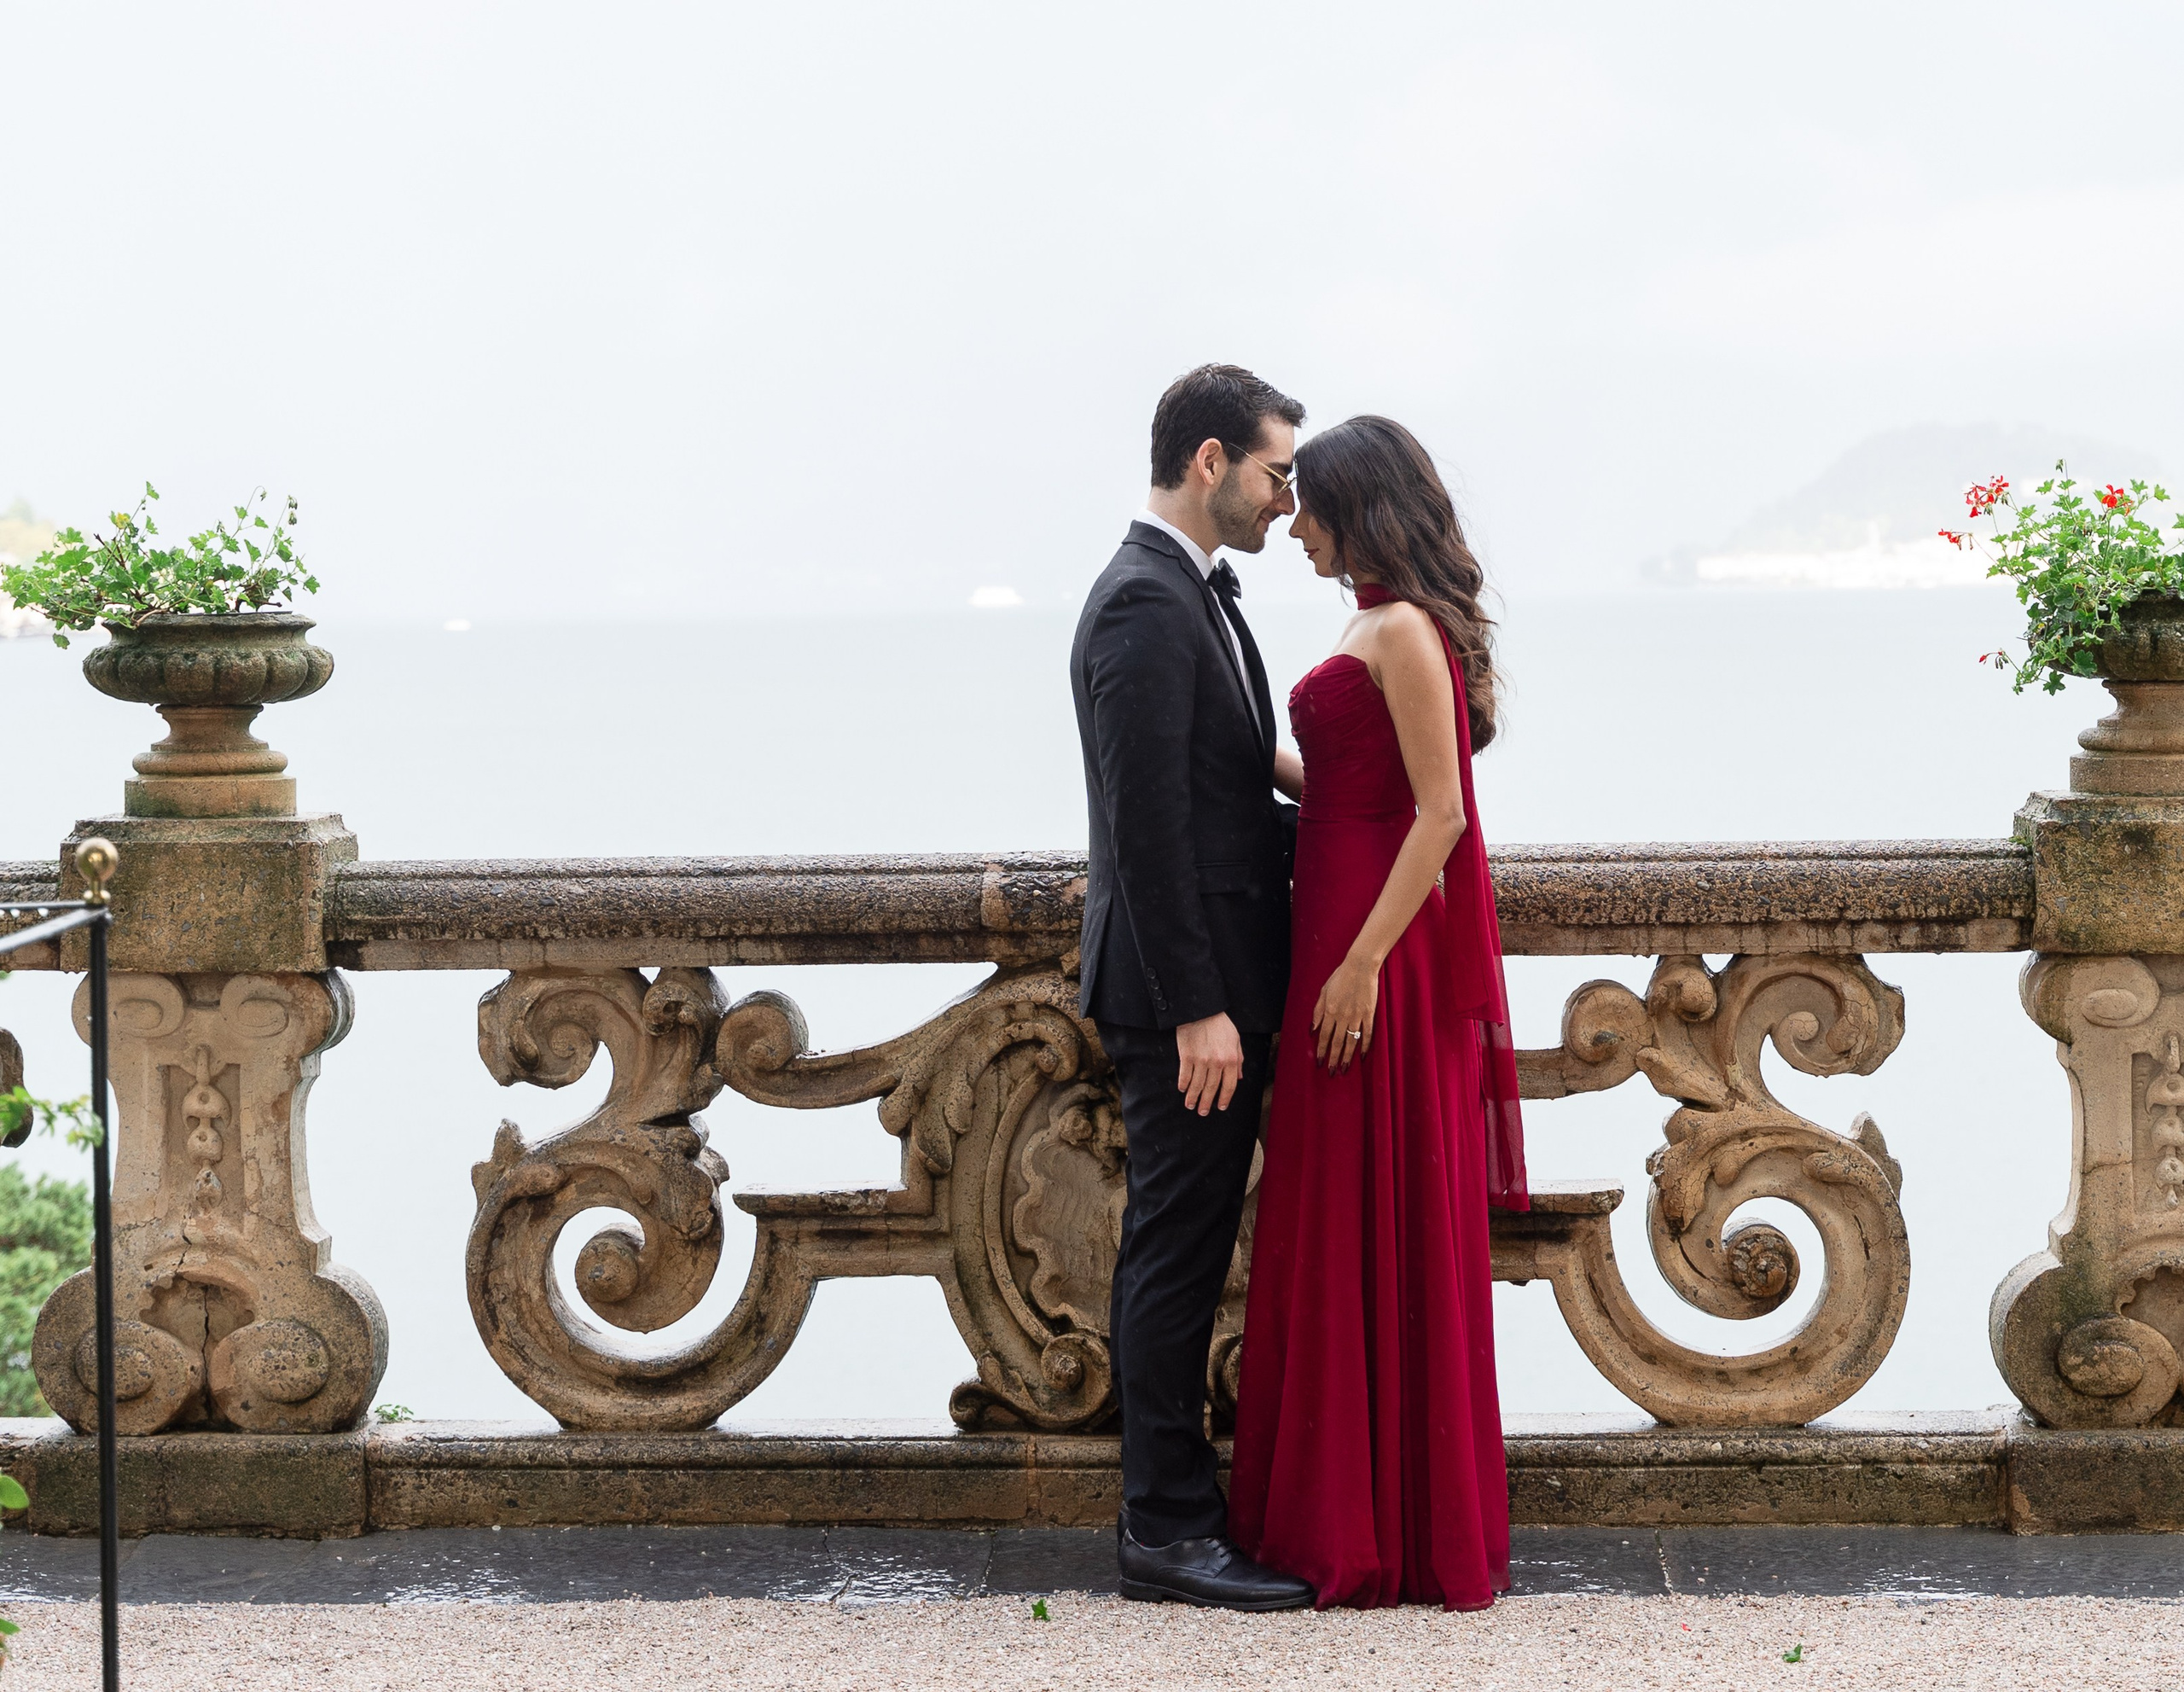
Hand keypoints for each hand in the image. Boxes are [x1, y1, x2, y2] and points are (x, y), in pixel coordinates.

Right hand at [1174, 1011, 1242, 1115]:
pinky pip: (1185, 1075)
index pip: (1229, 1085)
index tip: (1220, 1106)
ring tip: (1190, 1105)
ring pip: (1197, 1085)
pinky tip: (1182, 1089)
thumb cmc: (1220, 1023)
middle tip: (1203, 1112)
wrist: (1202, 1009)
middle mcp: (1217, 1062)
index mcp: (1231, 1059)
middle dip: (1207, 1103)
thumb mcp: (1236, 1039)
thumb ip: (1239, 1059)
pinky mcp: (1187, 1056)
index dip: (1225, 1098)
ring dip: (1193, 1098)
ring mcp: (1201, 1060)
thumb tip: (1239, 1077)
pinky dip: (1184, 1084)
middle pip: (1212, 1088)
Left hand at [1311, 955, 1378, 1070]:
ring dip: (1347, 1056)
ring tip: (1344, 1069)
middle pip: (1336, 1042)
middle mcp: (1342, 1016)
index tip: (1320, 1062)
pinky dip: (1365, 1045)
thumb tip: (1312, 1029)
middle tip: (1331, 1072)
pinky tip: (1363, 1056)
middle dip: (1333, 1058)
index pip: (1324, 1035)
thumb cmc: (1340, 977)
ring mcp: (1357, 1016)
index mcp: (1329, 1011)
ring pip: (1351, 1041)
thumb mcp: (1323, 991)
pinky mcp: (1369, 1014)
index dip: (1322, 1050)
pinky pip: (1367, 1033)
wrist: (1360, 966)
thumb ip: (1317, 1011)